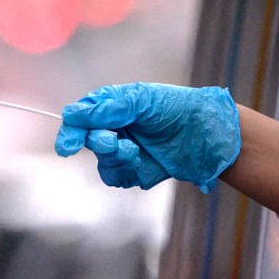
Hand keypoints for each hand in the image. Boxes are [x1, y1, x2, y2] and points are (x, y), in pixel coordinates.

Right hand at [54, 83, 240, 191]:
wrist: (209, 134)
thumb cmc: (178, 108)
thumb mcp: (141, 100)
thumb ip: (108, 108)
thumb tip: (73, 114)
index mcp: (113, 106)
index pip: (81, 118)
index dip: (72, 131)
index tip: (68, 146)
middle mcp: (116, 128)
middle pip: (89, 142)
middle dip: (98, 143)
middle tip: (114, 142)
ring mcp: (127, 150)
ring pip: (102, 163)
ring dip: (114, 159)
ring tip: (134, 153)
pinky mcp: (138, 171)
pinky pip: (118, 178)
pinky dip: (126, 173)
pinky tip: (142, 164)